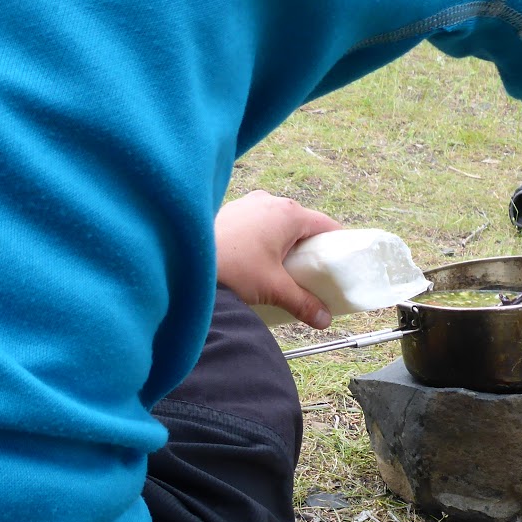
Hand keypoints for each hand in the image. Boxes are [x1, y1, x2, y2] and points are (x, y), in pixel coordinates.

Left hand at [215, 190, 342, 327]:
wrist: (183, 262)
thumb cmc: (233, 269)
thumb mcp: (274, 289)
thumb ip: (303, 303)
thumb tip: (324, 320)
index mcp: (288, 214)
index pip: (326, 226)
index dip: (336, 246)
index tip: (339, 265)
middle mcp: (270, 201)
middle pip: (302, 224)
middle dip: (308, 248)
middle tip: (309, 273)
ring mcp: (248, 204)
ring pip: (277, 223)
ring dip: (283, 244)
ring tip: (280, 270)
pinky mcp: (231, 212)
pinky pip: (257, 224)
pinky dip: (263, 240)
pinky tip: (255, 261)